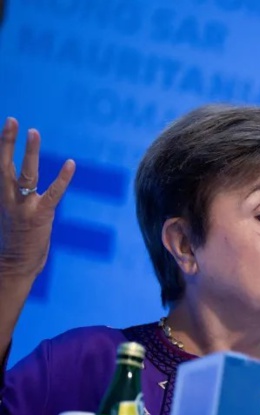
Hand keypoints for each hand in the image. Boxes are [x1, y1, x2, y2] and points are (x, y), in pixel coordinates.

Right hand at [0, 117, 74, 277]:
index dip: (1, 146)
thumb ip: (14, 196)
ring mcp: (23, 206)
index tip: (5, 126)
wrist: (14, 265)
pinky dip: (62, 178)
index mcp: (0, 197)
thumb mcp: (8, 214)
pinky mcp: (41, 215)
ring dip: (29, 151)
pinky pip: (53, 193)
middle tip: (13, 120)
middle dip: (7, 141)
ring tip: (33, 131)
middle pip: (4, 164)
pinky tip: (70, 163)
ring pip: (25, 173)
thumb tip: (21, 183)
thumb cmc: (14, 241)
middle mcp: (7, 198)